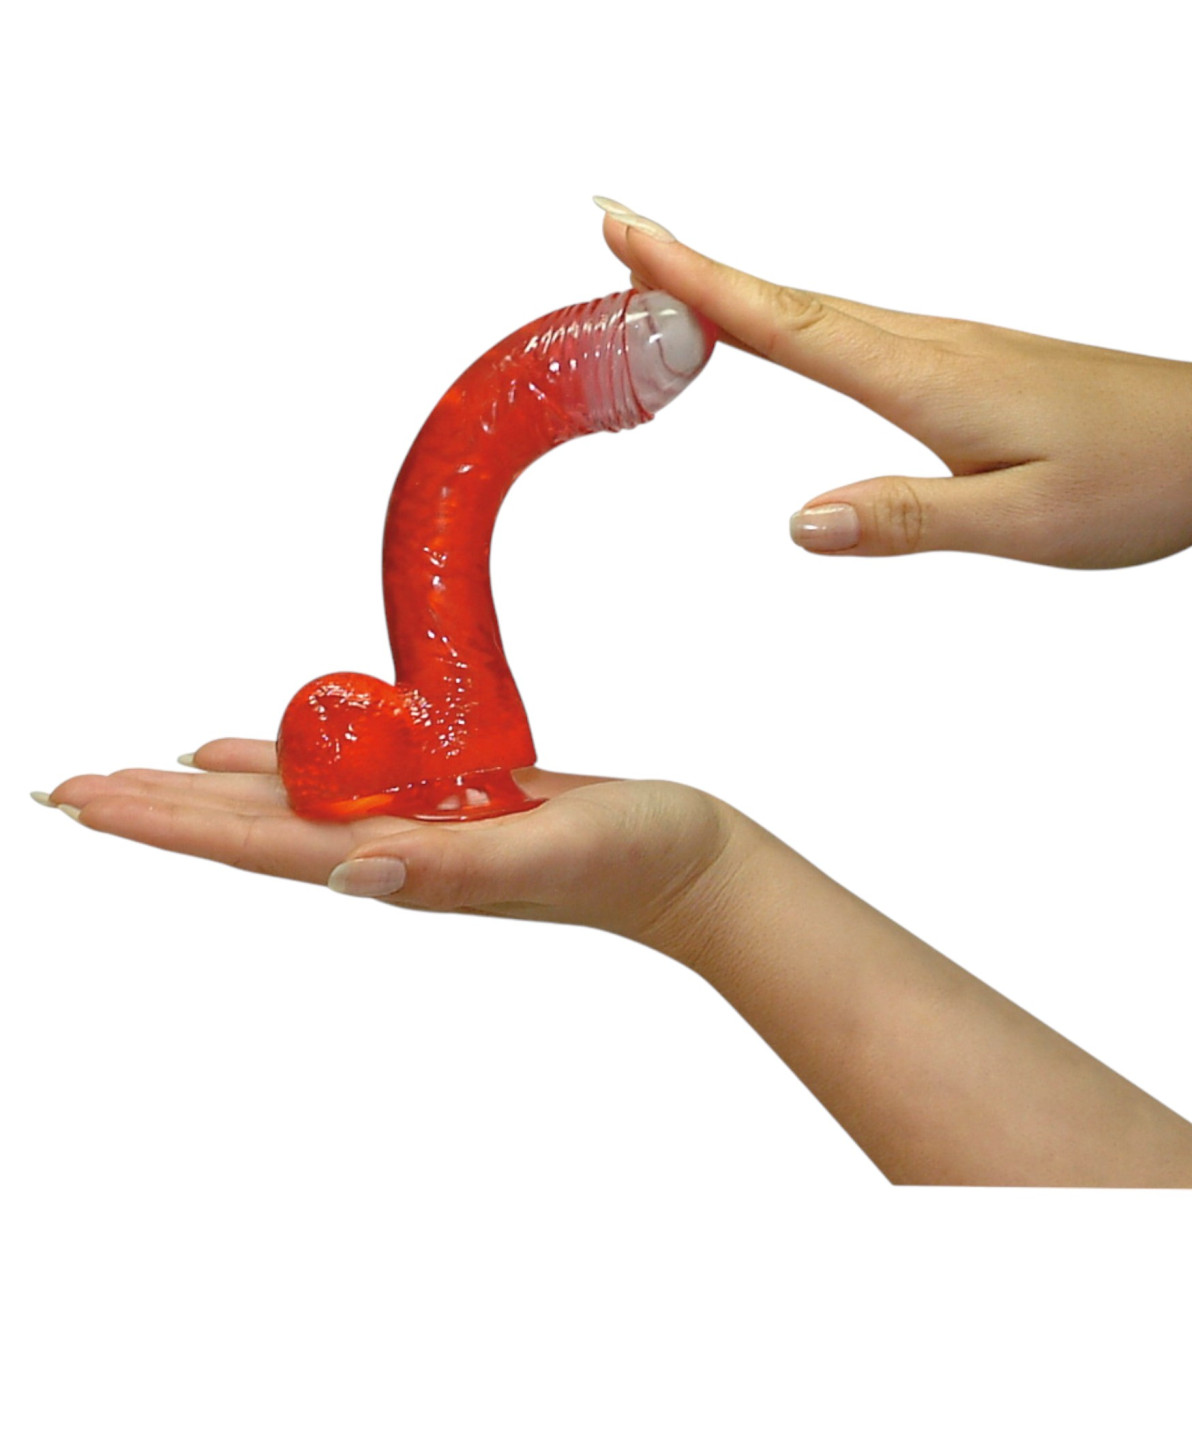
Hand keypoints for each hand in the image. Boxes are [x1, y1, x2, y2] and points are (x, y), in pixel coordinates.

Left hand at [40, 740, 736, 956]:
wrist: (687, 862)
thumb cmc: (633, 860)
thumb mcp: (550, 854)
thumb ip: (454, 870)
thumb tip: (350, 875)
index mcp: (404, 865)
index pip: (258, 844)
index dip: (166, 822)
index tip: (82, 801)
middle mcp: (394, 851)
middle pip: (250, 828)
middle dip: (159, 808)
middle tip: (67, 786)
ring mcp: (421, 828)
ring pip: (289, 803)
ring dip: (209, 790)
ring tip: (137, 774)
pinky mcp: (452, 801)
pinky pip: (350, 778)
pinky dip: (291, 763)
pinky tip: (250, 752)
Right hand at [596, 196, 1191, 611]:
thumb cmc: (1138, 478)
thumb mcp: (1021, 521)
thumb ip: (906, 520)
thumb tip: (799, 524)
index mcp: (926, 377)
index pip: (784, 323)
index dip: (695, 280)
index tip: (621, 232)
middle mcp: (928, 346)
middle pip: (785, 301)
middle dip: (691, 268)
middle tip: (612, 234)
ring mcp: (949, 348)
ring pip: (818, 312)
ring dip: (737, 294)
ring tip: (668, 282)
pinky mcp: (967, 363)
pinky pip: (856, 333)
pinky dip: (794, 320)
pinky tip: (786, 330)